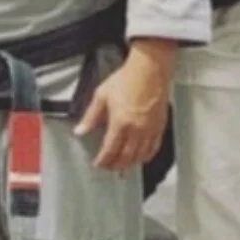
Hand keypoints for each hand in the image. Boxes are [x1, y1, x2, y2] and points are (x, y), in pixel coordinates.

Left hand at [74, 38, 176, 172]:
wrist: (149, 71)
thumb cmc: (125, 80)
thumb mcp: (101, 95)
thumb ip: (91, 116)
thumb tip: (80, 131)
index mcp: (120, 123)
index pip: (110, 149)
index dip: (103, 160)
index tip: (98, 164)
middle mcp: (136, 130)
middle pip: (125, 157)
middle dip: (116, 165)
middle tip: (109, 168)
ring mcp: (149, 130)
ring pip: (140, 156)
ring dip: (130, 164)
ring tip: (122, 167)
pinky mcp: (159, 127)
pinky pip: (153, 149)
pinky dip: (145, 157)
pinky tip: (140, 157)